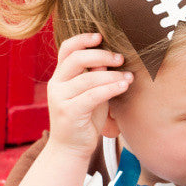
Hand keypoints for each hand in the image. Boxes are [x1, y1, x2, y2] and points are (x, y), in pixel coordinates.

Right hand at [46, 33, 132, 158]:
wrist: (71, 149)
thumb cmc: (85, 118)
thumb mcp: (91, 93)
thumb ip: (96, 76)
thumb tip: (110, 57)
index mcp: (60, 76)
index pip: (66, 49)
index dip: (82, 39)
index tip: (101, 36)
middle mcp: (56, 84)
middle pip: (77, 58)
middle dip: (101, 55)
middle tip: (121, 58)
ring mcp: (60, 98)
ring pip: (88, 78)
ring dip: (112, 75)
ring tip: (129, 77)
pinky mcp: (69, 112)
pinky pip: (92, 95)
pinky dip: (111, 88)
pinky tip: (124, 86)